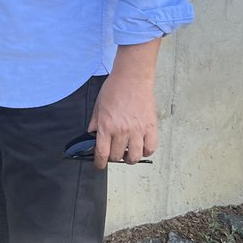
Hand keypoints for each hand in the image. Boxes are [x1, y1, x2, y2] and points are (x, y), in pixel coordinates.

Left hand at [87, 40, 159, 168]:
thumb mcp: (98, 105)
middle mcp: (121, 131)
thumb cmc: (114, 88)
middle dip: (114, 158)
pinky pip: (150, 148)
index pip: (102, 154)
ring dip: (130, 158)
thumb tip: (91, 136)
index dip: (99, 164)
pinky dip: (145, 151)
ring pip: (134, 157)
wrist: (132, 77)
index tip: (99, 165)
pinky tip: (141, 146)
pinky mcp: (150, 127)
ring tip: (128, 152)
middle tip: (115, 152)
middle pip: (117, 157)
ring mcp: (137, 130)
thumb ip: (94, 122)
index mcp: (106, 126)